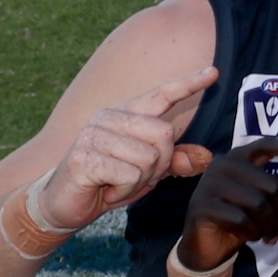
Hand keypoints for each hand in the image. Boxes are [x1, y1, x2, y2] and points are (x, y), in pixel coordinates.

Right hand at [38, 78, 210, 231]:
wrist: (63, 203)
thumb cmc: (107, 183)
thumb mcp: (146, 172)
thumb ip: (173, 162)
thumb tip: (204, 157)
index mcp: (125, 114)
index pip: (161, 95)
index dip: (188, 84)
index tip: (214, 72)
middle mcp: (108, 116)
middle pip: (163, 134)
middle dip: (159, 165)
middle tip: (134, 177)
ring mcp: (94, 134)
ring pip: (149, 157)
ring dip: (139, 181)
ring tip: (117, 183)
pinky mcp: (84, 157)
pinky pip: (130, 174)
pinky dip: (125, 190)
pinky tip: (106, 190)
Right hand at [173, 137, 277, 269]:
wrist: (206, 247)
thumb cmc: (239, 220)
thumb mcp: (266, 206)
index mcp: (239, 158)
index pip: (266, 145)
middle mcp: (223, 164)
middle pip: (271, 185)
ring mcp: (210, 184)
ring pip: (258, 204)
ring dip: (270, 226)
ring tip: (269, 236)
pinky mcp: (202, 206)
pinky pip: (241, 219)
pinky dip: (252, 233)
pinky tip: (251, 237)